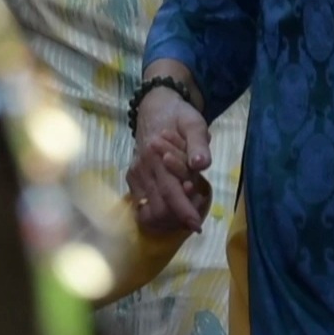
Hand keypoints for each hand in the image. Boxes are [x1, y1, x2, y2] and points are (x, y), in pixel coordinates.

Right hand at [128, 79, 215, 239]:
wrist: (154, 108)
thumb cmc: (178, 116)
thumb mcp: (194, 123)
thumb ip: (198, 144)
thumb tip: (201, 165)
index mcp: (156, 154)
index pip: (169, 191)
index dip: (183, 211)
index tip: (197, 226)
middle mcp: (141, 168)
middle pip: (158, 209)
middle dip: (179, 216)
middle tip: (197, 207)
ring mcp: (134, 176)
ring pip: (149, 212)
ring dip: (170, 217)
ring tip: (187, 205)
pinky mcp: (132, 181)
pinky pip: (144, 207)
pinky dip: (161, 212)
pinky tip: (175, 202)